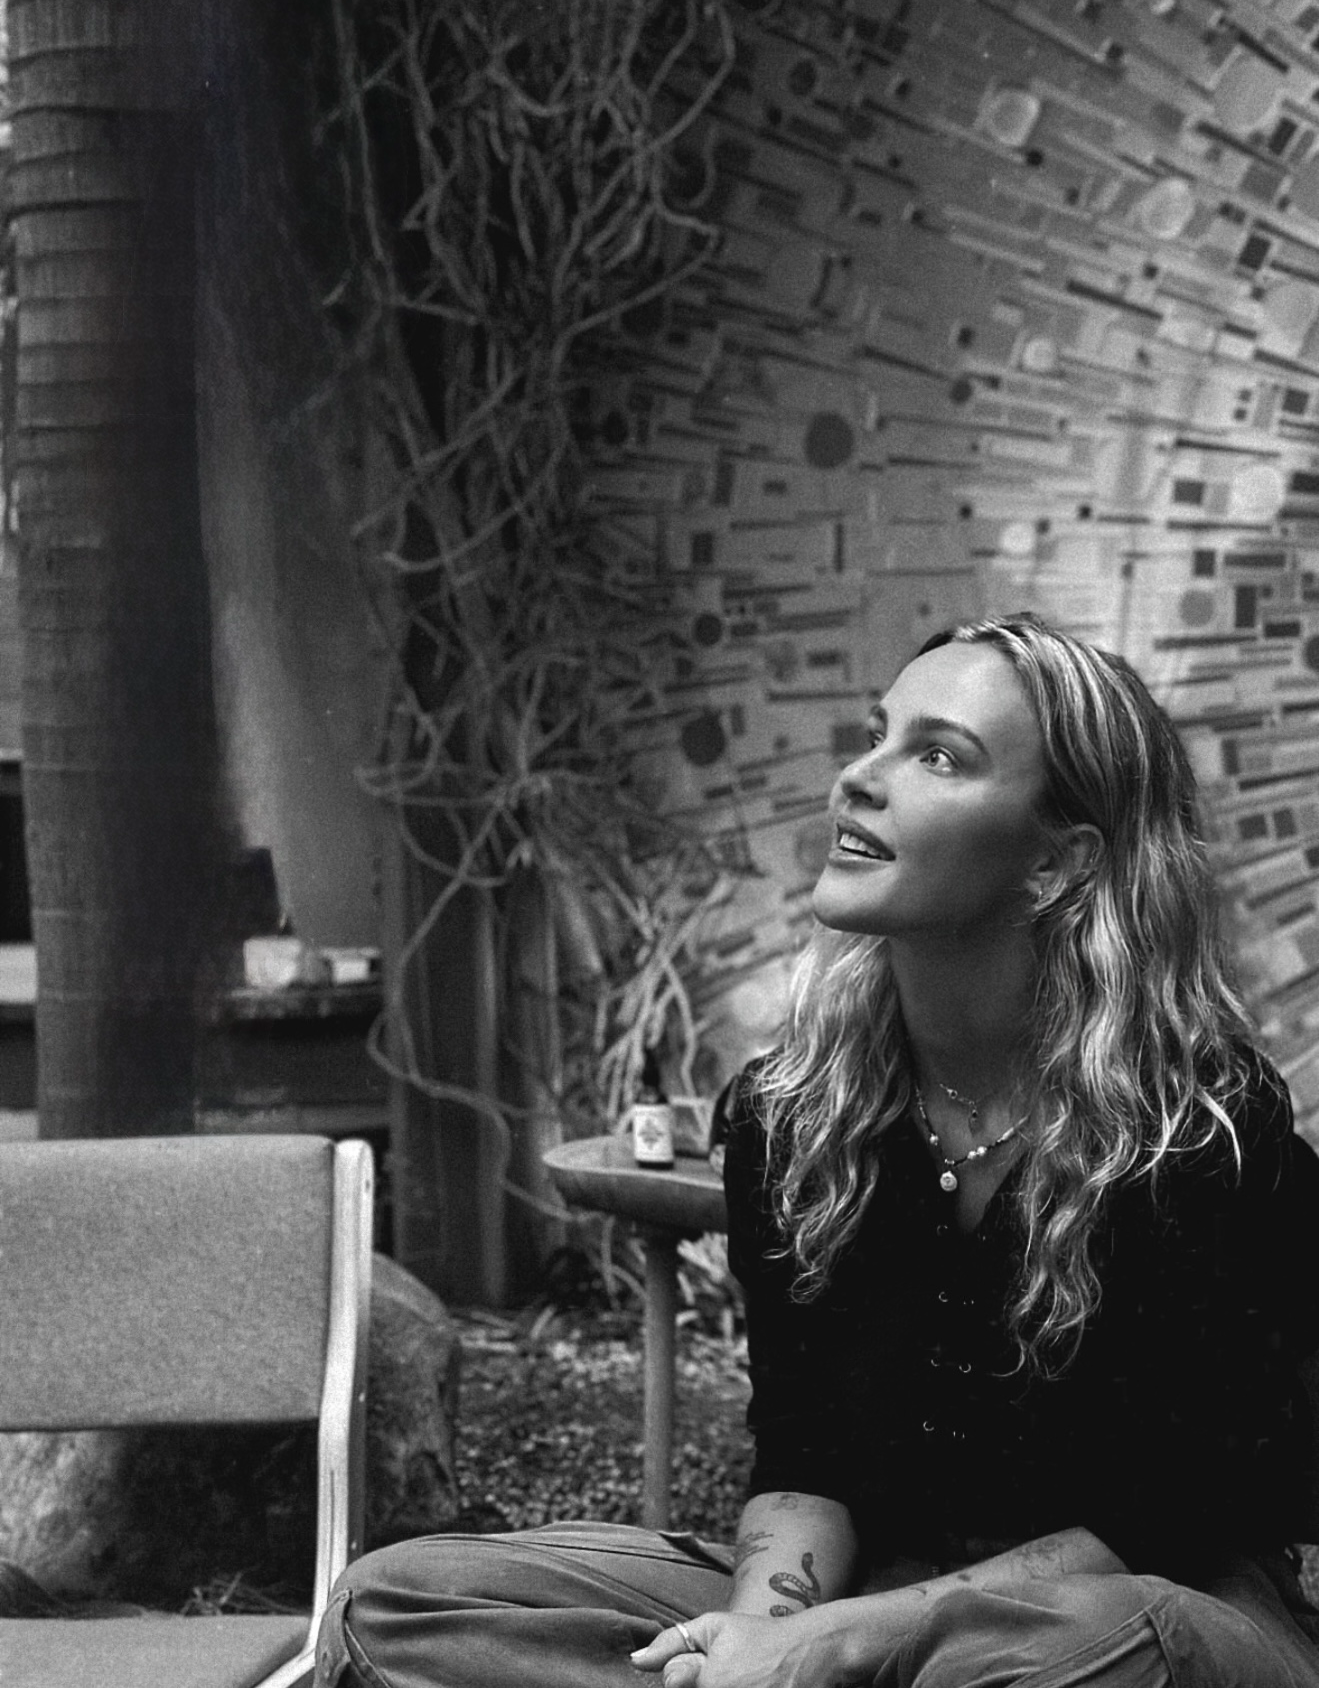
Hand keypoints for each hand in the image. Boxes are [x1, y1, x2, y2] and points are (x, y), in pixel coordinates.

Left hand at [630, 1609, 850, 1687]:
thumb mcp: (715, 1627)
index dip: (687, 1672)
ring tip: (743, 1676)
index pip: (672, 1684)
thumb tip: (636, 1662)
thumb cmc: (762, 1637)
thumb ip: (672, 1643)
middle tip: (732, 1671)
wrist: (811, 1654)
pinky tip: (750, 1682)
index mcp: (709, 1684)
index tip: (712, 1664)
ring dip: (723, 1686)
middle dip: (705, 1682)